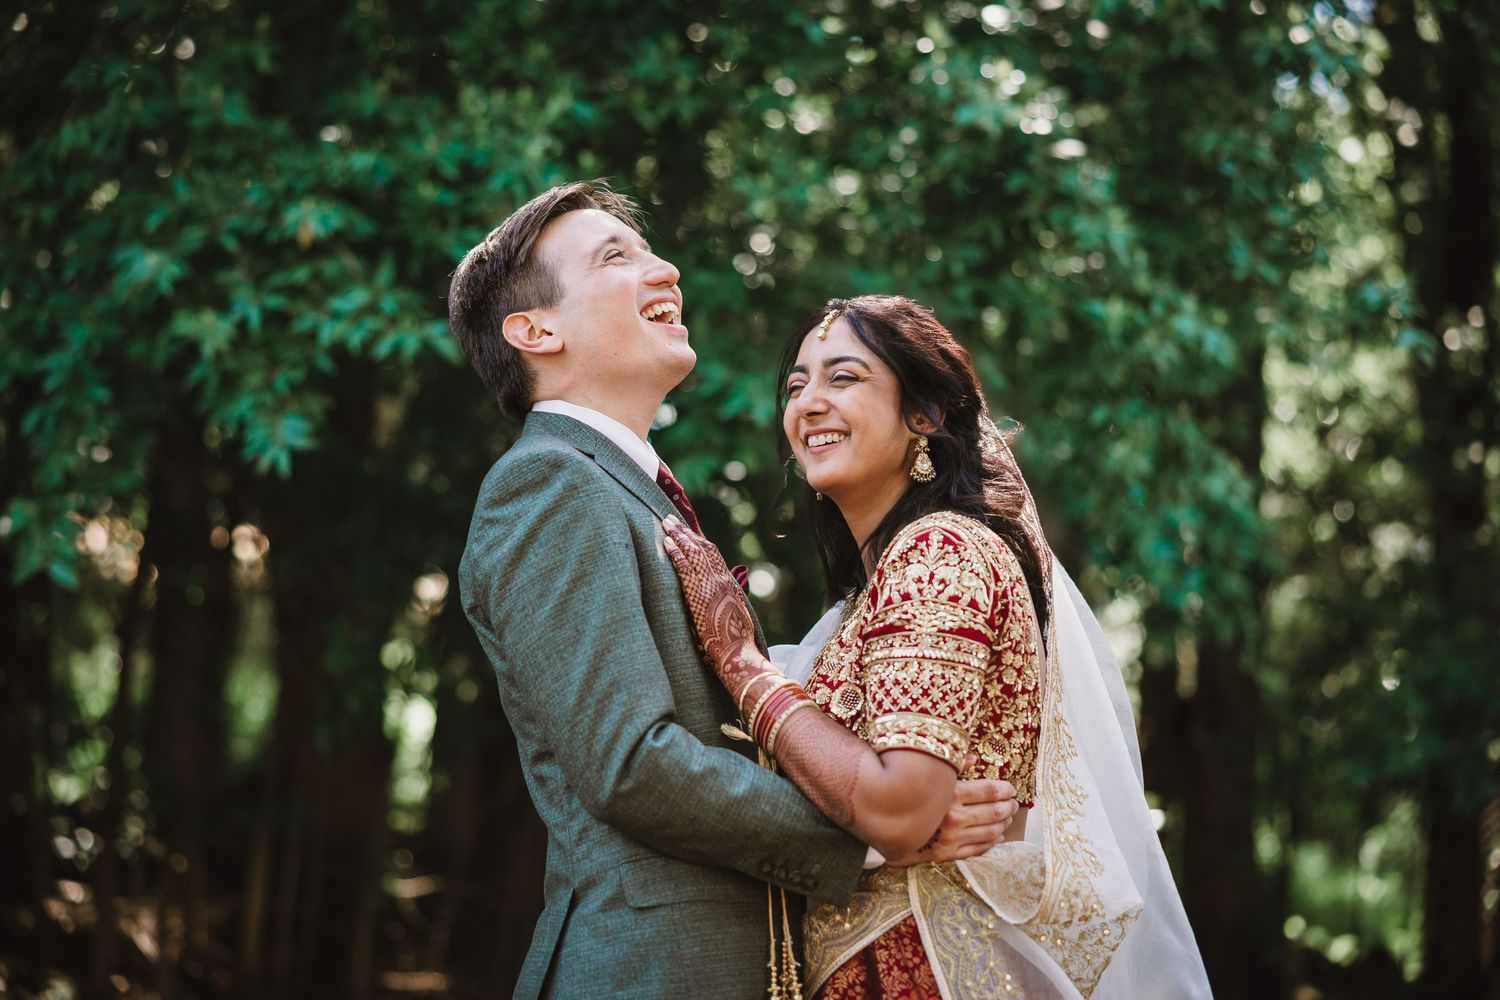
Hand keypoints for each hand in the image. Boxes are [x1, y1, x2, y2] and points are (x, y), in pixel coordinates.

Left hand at [661, 515, 759, 677]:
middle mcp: (722, 580)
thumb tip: (717, 601)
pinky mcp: (700, 594)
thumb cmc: (735, 645)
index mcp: (729, 585)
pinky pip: (685, 567)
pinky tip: (666, 543)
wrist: (737, 654)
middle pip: (703, 548)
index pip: (713, 556)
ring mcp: (711, 585)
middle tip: (672, 520)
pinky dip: (675, 553)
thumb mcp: (733, 618)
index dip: (699, 541)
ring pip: (693, 552)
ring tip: (666, 524)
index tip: (688, 532)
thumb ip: (724, 604)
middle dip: (686, 532)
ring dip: (679, 536)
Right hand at [885, 777, 1017, 866]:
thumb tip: (973, 759)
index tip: (1010, 788)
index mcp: (950, 795)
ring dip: (1003, 824)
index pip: (989, 791)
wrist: (879, 825)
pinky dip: (991, 843)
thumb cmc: (903, 793)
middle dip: (1008, 807)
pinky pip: (977, 850)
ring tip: (1007, 817)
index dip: (1004, 789)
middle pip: (993, 812)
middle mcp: (953, 819)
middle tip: (1013, 803)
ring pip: (989, 833)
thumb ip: (951, 766)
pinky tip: (996, 836)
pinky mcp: (945, 855)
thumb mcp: (925, 774)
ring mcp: (950, 839)